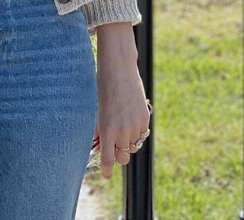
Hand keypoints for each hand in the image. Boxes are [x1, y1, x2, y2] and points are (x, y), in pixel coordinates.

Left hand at [95, 23, 150, 179]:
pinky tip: (130, 116)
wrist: (119, 69)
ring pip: (134, 146)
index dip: (107, 169)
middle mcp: (122, 131)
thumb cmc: (103, 87)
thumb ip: (100, 129)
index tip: (106, 174)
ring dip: (128, 142)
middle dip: (118, 154)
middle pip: (123, 157)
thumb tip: (99, 144)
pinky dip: (136, 131)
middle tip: (113, 146)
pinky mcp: (145, 119)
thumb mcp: (98, 110)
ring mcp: (136, 126)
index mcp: (106, 129)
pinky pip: (142, 134)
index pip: (108, 159)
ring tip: (121, 125)